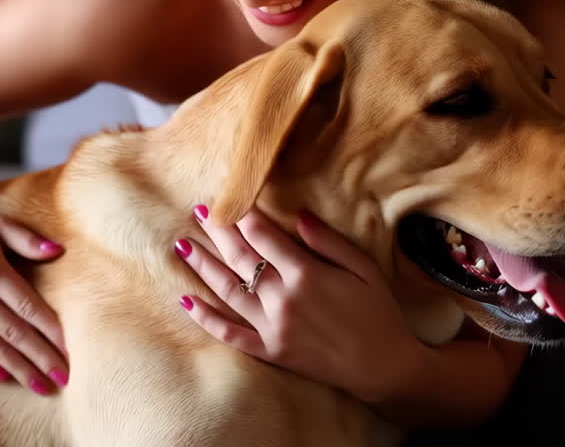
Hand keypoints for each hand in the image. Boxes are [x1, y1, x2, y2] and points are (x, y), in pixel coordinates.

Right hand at [0, 198, 69, 394]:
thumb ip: (26, 240)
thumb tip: (59, 250)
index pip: (29, 308)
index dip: (51, 331)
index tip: (70, 350)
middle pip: (15, 332)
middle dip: (41, 357)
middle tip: (62, 378)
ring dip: (17, 368)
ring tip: (38, 385)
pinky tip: (2, 376)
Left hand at [173, 205, 423, 403]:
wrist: (383, 366)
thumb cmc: (379, 313)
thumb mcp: (363, 268)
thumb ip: (328, 241)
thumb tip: (298, 215)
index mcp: (306, 274)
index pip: (263, 236)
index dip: (244, 215)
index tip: (230, 198)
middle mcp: (283, 299)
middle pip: (240, 258)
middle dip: (218, 232)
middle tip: (198, 211)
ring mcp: (273, 328)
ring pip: (228, 291)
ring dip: (202, 267)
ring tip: (182, 245)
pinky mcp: (270, 352)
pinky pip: (230, 335)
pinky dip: (206, 319)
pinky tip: (186, 302)